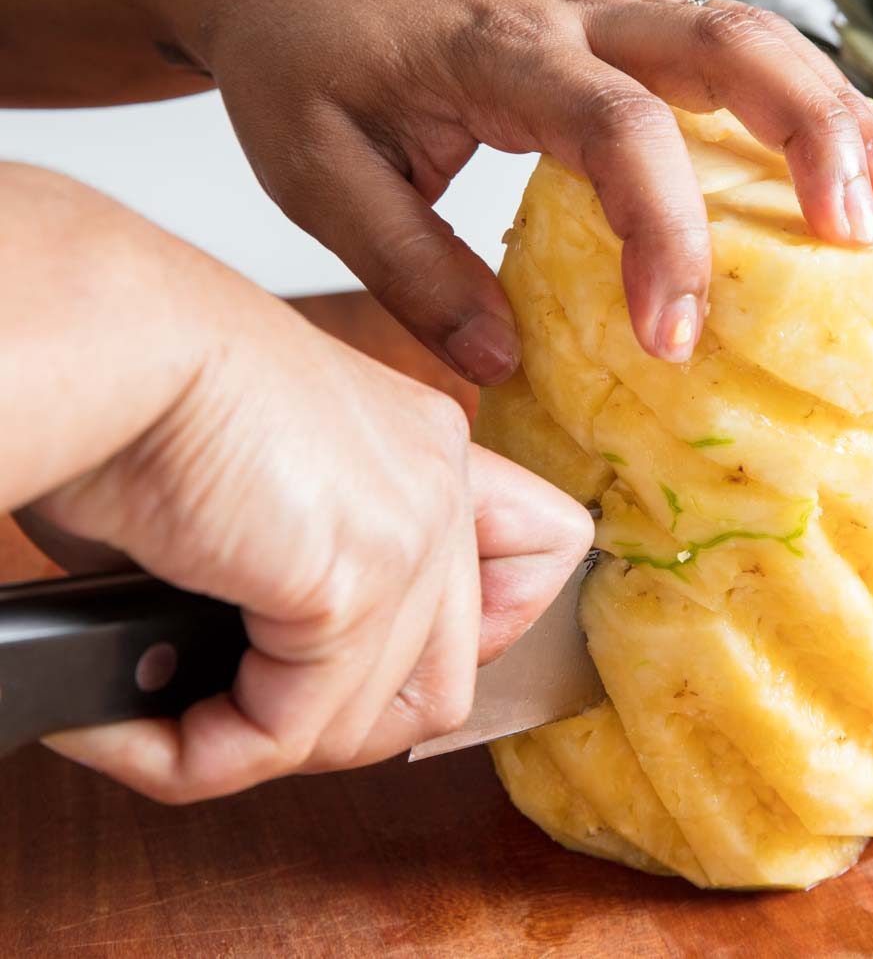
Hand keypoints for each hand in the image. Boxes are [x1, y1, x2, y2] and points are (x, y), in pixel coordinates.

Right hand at [8, 172, 592, 801]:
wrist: (106, 341)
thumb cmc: (140, 395)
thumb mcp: (251, 485)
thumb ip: (300, 574)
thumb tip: (262, 679)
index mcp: (431, 446)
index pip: (543, 554)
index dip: (481, 631)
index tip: (374, 655)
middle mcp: (443, 483)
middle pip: (451, 676)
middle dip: (336, 726)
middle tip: (232, 714)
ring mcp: (415, 532)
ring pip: (370, 724)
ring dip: (258, 746)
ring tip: (161, 718)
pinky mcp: (355, 582)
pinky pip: (283, 733)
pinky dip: (194, 755)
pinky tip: (122, 723)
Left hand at [180, 0, 872, 381]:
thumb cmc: (302, 66)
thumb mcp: (320, 179)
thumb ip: (410, 271)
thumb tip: (502, 364)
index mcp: (498, 52)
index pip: (616, 129)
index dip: (664, 231)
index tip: (675, 337)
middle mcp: (572, 20)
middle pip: (727, 42)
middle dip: (810, 132)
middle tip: (860, 234)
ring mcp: (605, 18)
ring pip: (750, 36)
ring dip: (832, 113)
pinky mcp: (620, 35)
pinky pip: (731, 53)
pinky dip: (801, 104)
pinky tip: (848, 160)